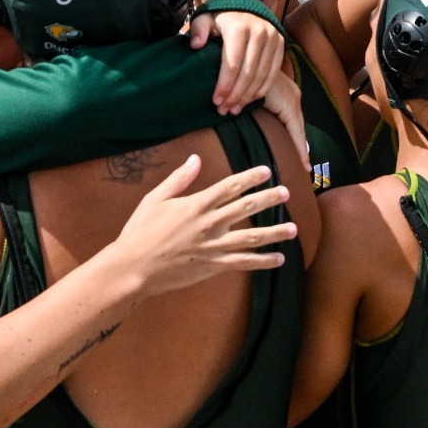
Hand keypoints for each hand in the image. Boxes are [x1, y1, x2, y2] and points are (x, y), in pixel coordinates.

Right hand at [112, 157, 296, 296]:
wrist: (133, 267)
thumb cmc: (140, 232)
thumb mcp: (155, 199)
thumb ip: (179, 179)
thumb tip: (196, 159)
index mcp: (196, 204)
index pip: (230, 186)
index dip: (250, 177)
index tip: (266, 170)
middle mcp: (209, 224)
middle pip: (246, 208)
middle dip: (269, 199)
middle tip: (286, 192)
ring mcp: (213, 246)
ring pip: (251, 237)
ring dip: (274, 232)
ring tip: (294, 228)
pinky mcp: (213, 266)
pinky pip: (244, 262)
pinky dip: (263, 261)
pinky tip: (279, 259)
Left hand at [191, 9, 287, 115]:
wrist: (245, 6)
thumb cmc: (220, 17)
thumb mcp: (204, 18)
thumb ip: (198, 30)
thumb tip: (196, 45)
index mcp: (239, 27)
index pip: (233, 63)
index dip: (224, 85)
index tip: (216, 101)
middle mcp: (259, 31)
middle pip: (248, 72)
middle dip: (236, 95)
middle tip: (225, 110)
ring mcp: (273, 38)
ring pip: (262, 75)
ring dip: (248, 96)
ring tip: (235, 109)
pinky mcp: (281, 43)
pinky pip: (273, 72)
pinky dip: (262, 89)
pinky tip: (250, 100)